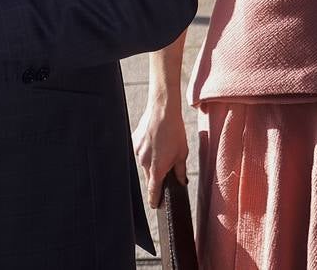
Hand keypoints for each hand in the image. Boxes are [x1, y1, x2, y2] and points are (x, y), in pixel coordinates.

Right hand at [133, 92, 189, 207]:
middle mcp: (143, 163)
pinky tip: (156, 140)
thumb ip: (180, 171)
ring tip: (163, 148)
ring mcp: (137, 152)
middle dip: (156, 177)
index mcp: (156, 169)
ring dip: (152, 161)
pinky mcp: (134, 141)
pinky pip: (140, 151)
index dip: (154, 200)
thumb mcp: (182, 153)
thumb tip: (181, 181)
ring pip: (144, 163)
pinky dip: (147, 150)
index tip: (155, 206)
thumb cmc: (174, 131)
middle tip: (166, 170)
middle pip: (149, 177)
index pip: (153, 191)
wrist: (162, 110)